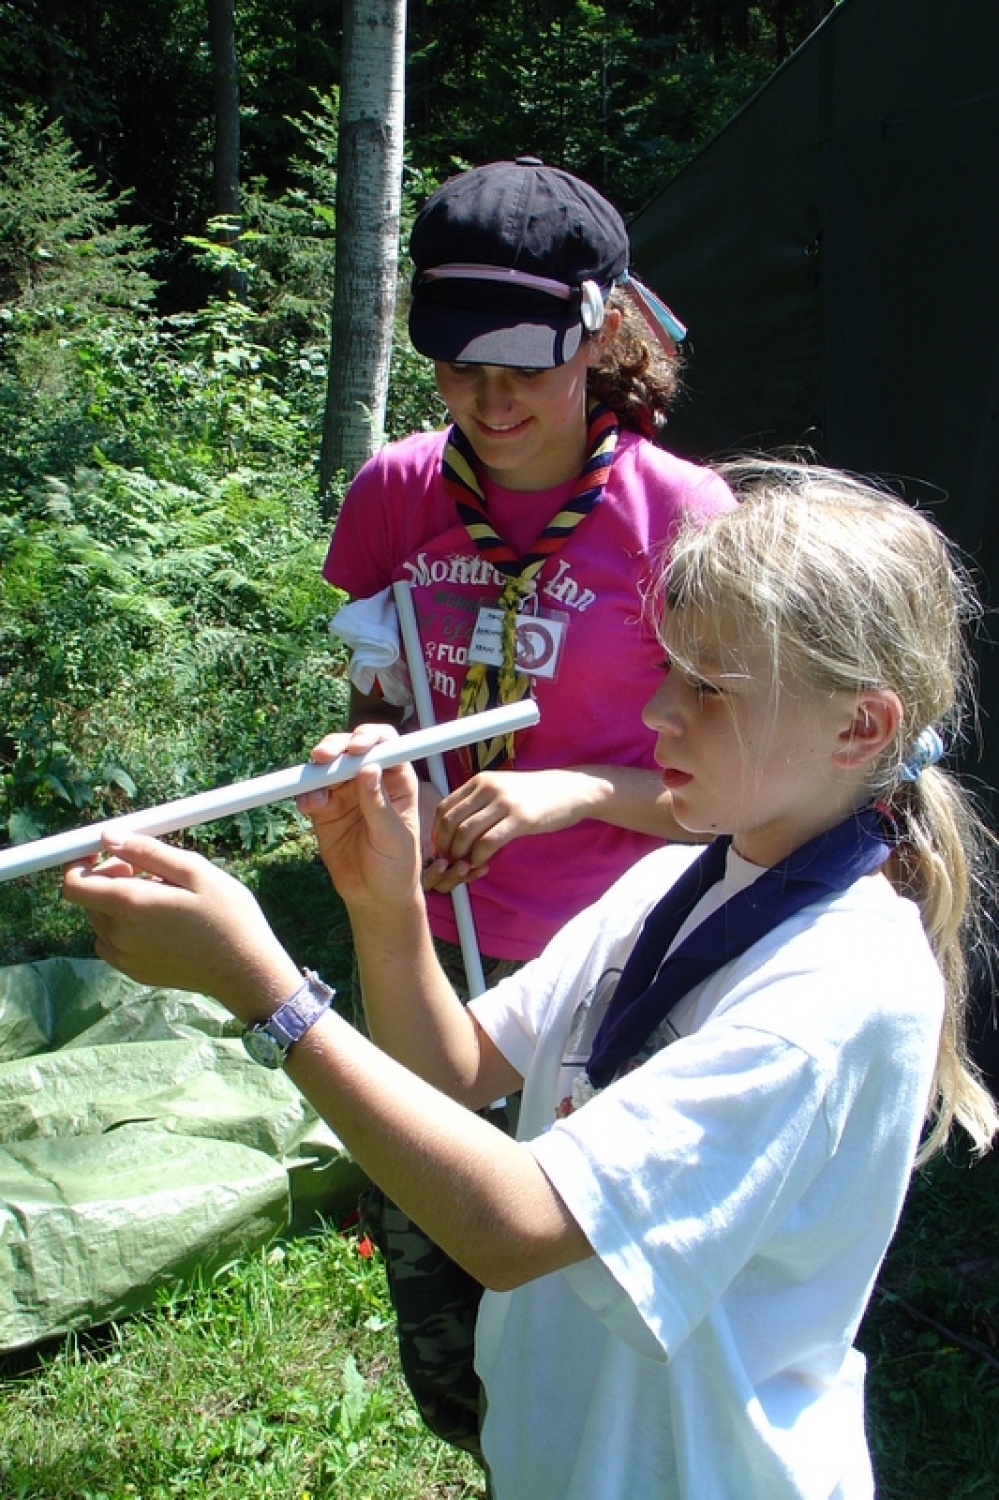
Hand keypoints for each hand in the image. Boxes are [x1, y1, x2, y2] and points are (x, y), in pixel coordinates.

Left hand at [62, 835, 298, 1020]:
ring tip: (159, 898)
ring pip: (100, 920)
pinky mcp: (135, 972)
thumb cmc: (228, 916)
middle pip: (88, 899)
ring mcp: (125, 958)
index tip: (103, 852)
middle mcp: (120, 935)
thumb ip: (147, 852)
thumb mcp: (196, 871)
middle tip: (148, 871)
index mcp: (132, 905)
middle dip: (108, 877)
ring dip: (117, 903)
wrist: (245, 971)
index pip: (74, 885)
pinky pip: (112, 942)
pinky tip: (158, 923)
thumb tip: (109, 836)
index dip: (80, 863)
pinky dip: (124, 927)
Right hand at [296, 723, 423, 913]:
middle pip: (350, 749)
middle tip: (323, 758)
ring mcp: (346, 793)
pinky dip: (305, 794)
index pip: (386, 744)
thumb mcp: (393, 836)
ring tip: (315, 794)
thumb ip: (378, 804)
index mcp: (398, 780)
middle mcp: (371, 780)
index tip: (356, 747)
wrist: (374, 896)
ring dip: (317, 772)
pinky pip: (310, 792)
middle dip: (336, 748)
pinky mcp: (325, 809)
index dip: (370, 737)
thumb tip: (368, 768)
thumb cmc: (397, 866)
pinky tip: (309, 806)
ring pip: (327, 767)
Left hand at [431, 769, 596, 872]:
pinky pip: (488, 842)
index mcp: (480, 781)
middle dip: (445, 846)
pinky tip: (483, 863)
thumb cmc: (535, 793)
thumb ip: (479, 802)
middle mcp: (488, 788)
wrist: (570, 790)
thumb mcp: (502, 788)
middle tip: (451, 862)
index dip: (437, 832)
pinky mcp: (520, 819)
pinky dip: (479, 857)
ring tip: (465, 865)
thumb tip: (456, 827)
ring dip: (460, 855)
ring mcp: (504, 802)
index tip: (442, 848)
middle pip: (450, 821)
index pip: (443, 807)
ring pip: (465, 833)